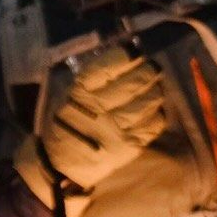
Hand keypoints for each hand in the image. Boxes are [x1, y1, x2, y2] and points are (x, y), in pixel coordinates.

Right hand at [38, 48, 168, 192]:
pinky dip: (157, 114)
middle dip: (148, 70)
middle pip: (135, 82)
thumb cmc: (66, 123)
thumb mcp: (69, 95)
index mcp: (80, 93)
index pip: (108, 66)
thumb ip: (92, 78)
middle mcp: (99, 109)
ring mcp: (116, 129)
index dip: (126, 56)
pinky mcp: (129, 146)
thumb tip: (124, 56)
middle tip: (152, 68)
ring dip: (156, 91)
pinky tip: (152, 110)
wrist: (60, 164)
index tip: (134, 52)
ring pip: (148, 101)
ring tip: (154, 87)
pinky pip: (153, 124)